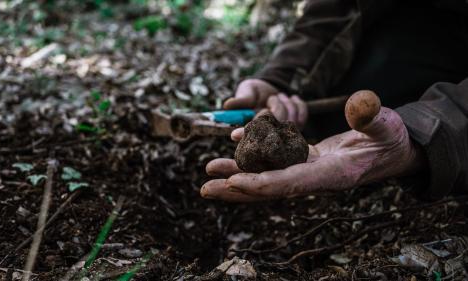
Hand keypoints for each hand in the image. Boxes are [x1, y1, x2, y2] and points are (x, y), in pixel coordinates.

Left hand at [201, 90, 425, 201]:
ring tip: (208, 171)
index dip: (262, 182)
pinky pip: (273, 161)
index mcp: (332, 175)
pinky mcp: (304, 161)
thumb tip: (361, 103)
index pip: (291, 182)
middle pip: (269, 188)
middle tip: (205, 187)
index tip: (234, 180)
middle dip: (237, 189)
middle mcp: (314, 178)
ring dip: (236, 175)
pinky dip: (253, 156)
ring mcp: (307, 171)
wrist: (392, 150)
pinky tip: (235, 143)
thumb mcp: (388, 125)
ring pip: (266, 177)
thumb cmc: (391, 139)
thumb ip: (373, 118)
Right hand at [226, 79, 307, 127]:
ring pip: (291, 119)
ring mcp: (283, 133)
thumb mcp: (246, 90)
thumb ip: (241, 99)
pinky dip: (298, 104)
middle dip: (277, 107)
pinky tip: (292, 98)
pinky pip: (302, 116)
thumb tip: (227, 105)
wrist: (271, 89)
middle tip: (272, 97)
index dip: (243, 133)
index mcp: (252, 128)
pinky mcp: (297, 127)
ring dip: (287, 103)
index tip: (236, 133)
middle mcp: (267, 135)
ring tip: (279, 96)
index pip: (249, 133)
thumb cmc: (254, 91)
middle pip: (275, 125)